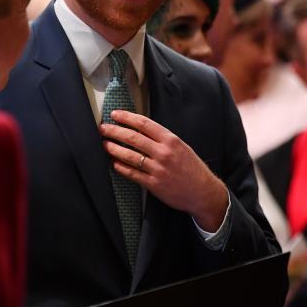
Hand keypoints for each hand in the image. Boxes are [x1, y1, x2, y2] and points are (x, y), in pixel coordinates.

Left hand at [100, 110, 227, 230]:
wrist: (203, 191)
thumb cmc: (192, 168)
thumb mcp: (181, 146)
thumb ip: (162, 138)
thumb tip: (140, 129)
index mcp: (171, 140)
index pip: (144, 123)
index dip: (126, 117)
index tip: (115, 114)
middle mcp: (163, 152)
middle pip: (133, 138)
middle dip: (115, 131)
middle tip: (103, 128)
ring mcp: (158, 169)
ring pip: (130, 156)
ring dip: (114, 149)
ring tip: (105, 144)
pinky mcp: (154, 184)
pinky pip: (132, 174)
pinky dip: (121, 167)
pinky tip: (114, 163)